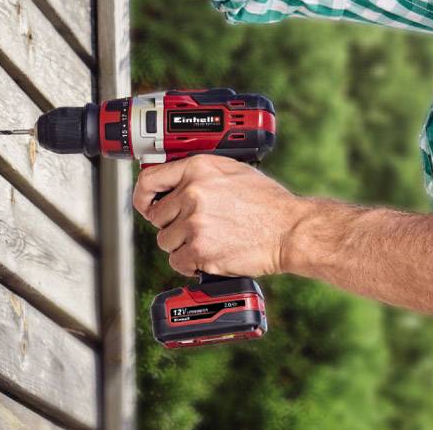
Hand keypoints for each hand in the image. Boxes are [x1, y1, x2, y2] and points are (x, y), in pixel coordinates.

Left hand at [133, 155, 306, 277]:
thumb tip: (171, 182)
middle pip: (157, 216)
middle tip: (197, 226)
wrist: (290, 229)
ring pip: (166, 241)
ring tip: (209, 240)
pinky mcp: (199, 249)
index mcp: (198, 168)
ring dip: (182, 245)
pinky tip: (210, 254)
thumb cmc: (268, 202)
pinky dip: (191, 263)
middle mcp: (192, 192)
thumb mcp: (233, 170)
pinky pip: (177, 261)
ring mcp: (194, 222)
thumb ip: (199, 173)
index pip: (149, 180)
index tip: (144, 203)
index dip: (142, 196)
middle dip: (173, 224)